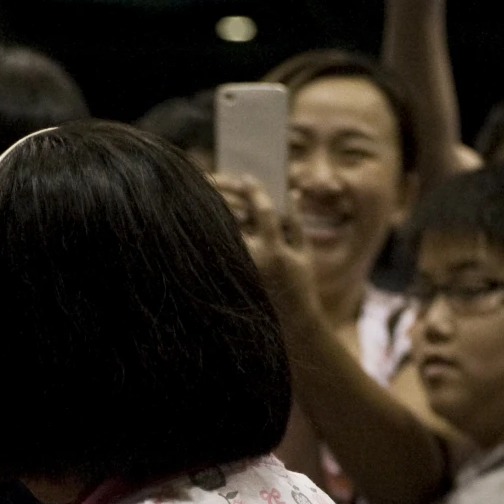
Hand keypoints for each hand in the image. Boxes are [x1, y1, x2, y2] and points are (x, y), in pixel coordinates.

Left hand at [211, 174, 319, 328]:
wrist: (289, 326)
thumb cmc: (300, 288)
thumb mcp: (304, 255)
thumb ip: (296, 223)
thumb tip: (291, 193)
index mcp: (275, 250)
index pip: (262, 211)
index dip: (255, 191)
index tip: (247, 177)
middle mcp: (252, 260)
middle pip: (231, 218)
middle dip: (222, 195)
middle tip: (212, 178)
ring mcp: (237, 272)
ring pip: (217, 234)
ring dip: (208, 213)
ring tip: (200, 195)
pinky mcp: (226, 281)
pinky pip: (212, 251)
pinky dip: (206, 235)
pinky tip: (199, 222)